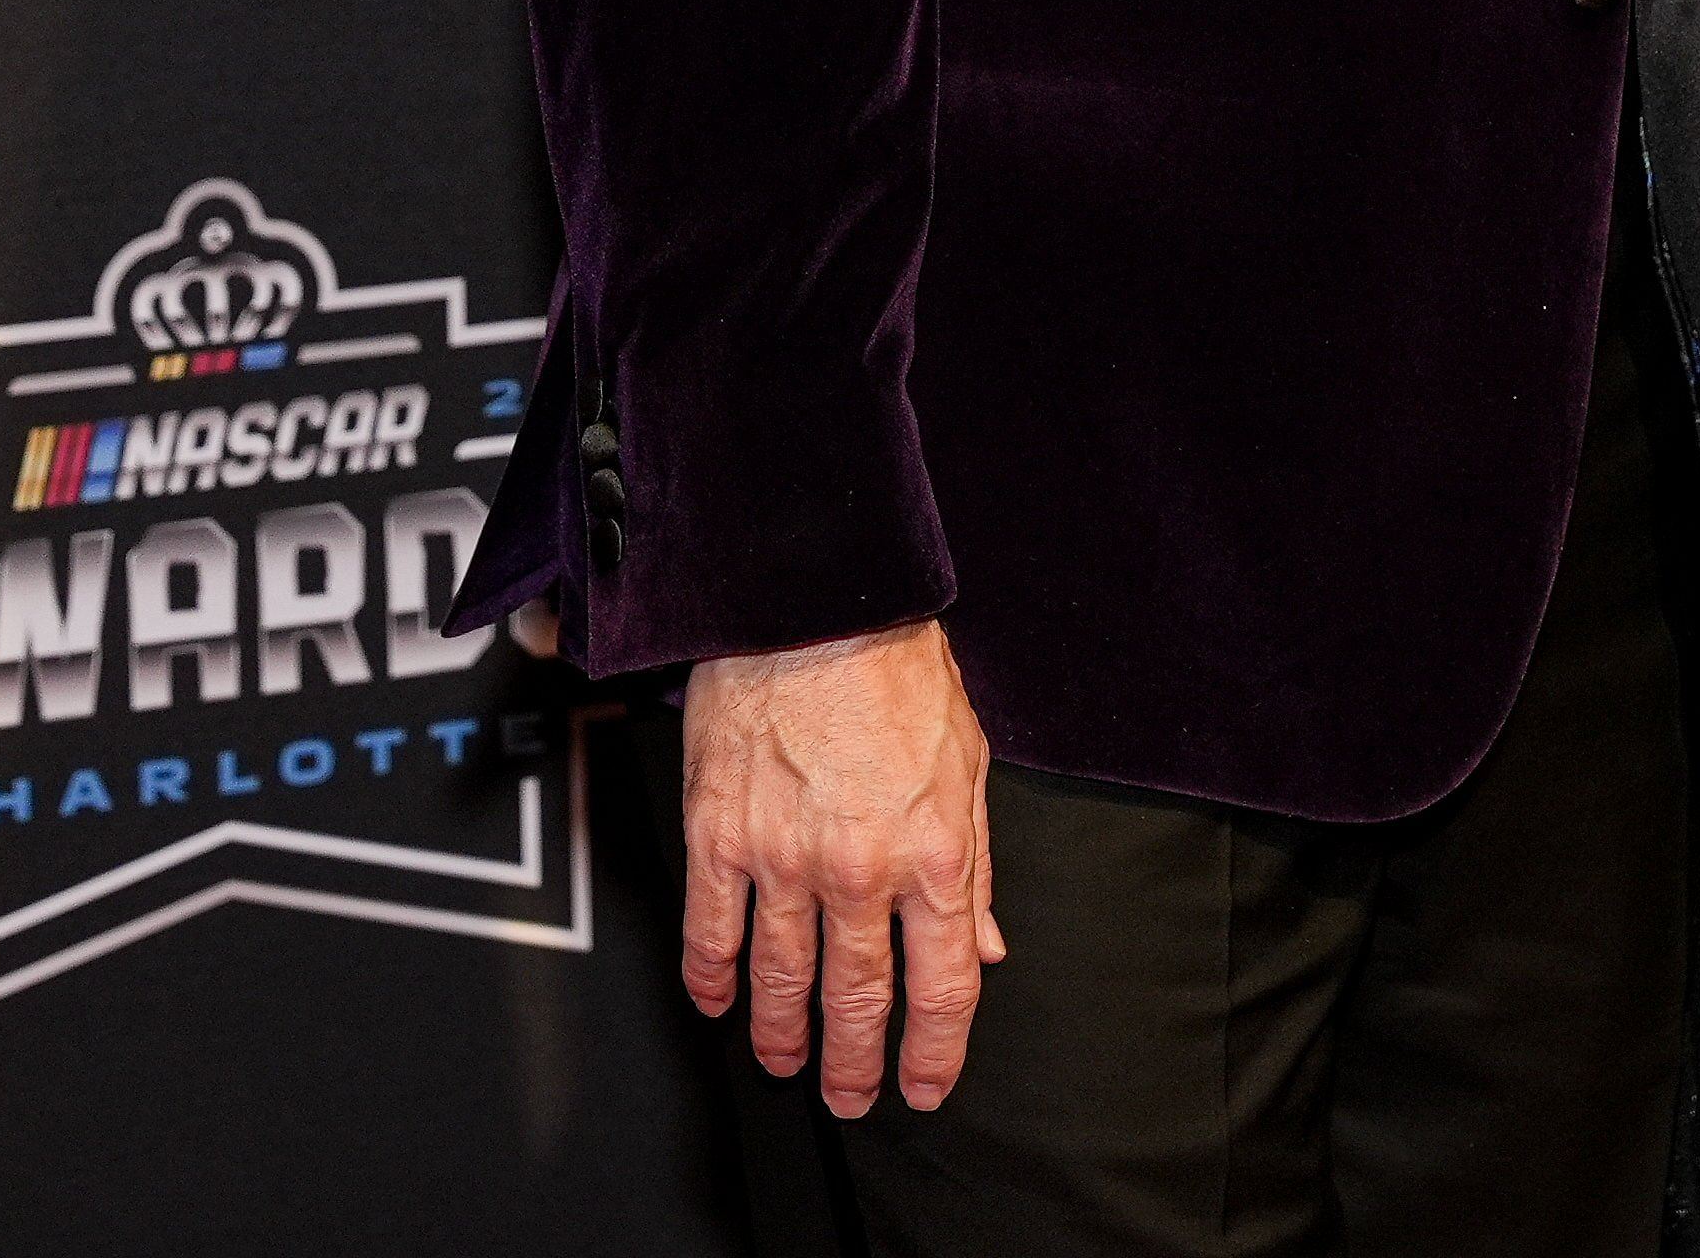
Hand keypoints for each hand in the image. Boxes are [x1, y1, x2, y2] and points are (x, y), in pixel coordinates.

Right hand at [677, 621, 1006, 1113]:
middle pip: (859, 999)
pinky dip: (713, 977)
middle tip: (851, 1098)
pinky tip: (718, 1001)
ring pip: (783, 979)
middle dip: (857, 1063)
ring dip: (783, 1035)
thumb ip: (978, 865)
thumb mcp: (968, 764)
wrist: (813, 600)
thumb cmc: (894, 667)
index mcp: (934, 855)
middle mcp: (860, 869)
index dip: (935, 1051)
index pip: (943, 986)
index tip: (924, 1085)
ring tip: (783, 1064)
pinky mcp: (718, 835)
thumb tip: (987, 943)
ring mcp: (782, 859)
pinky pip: (711, 930)